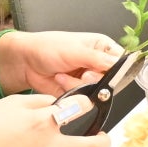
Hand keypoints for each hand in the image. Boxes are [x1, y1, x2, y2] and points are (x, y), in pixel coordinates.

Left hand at [0, 30, 122, 96]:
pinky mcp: (79, 92)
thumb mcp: (74, 50)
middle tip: (81, 72)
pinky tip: (60, 80)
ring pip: (96, 92)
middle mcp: (98, 63)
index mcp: (101, 47)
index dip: (116, 70)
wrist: (25, 62)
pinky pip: (83, 99)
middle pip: (110, 80)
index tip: (104, 71)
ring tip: (63, 73)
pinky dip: (70, 91)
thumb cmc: (47, 47)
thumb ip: (97, 59)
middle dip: (93, 79)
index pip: (121, 61)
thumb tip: (117, 64)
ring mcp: (88, 79)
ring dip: (77, 85)